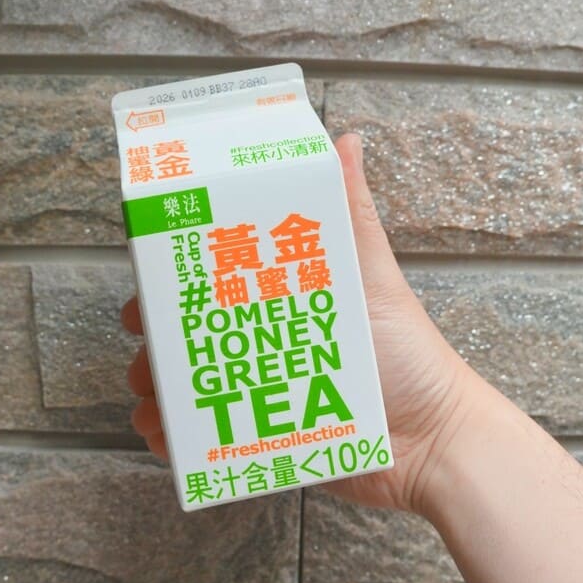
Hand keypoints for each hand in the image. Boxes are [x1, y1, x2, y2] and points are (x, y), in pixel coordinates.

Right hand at [121, 132, 481, 516]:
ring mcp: (259, 395)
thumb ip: (352, 213)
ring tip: (152, 404)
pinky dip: (176, 441)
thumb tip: (346, 139)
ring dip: (160, 395)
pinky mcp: (262, 442)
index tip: (150, 285)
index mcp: (279, 300)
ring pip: (189, 390)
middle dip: (159, 343)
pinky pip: (204, 444)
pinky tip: (163, 438)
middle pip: (190, 337)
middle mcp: (262, 343)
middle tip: (149, 353)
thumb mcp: (373, 277)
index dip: (174, 281)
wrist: (433, 442)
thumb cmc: (410, 355)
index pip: (213, 282)